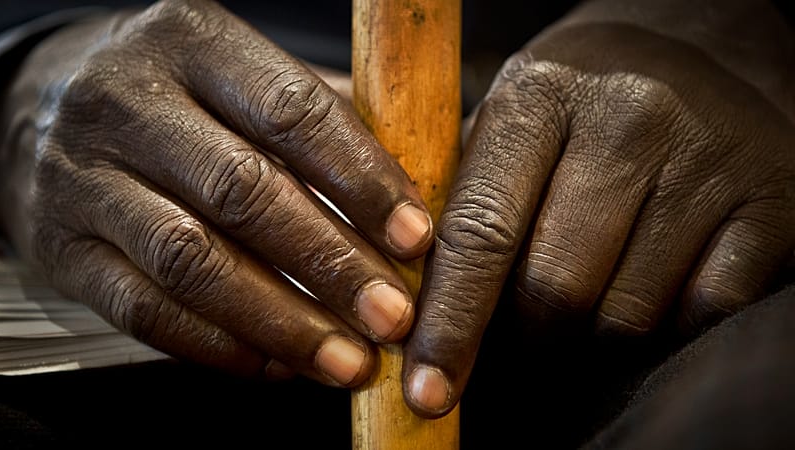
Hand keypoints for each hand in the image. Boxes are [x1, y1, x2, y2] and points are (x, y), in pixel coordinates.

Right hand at [0, 0, 433, 386]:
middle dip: (331, 265)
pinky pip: (145, 310)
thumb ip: (320, 123)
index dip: (361, 179)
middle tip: (392, 316)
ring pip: (193, 262)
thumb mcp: (235, 75)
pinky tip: (275, 362)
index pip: (291, 111)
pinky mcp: (61, 248)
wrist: (36, 104)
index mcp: (191, 42)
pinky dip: (219, 345)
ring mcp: (84, 177)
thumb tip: (413, 197)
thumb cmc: (170, 93)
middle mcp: (129, 102)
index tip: (415, 238)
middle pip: (244, 193)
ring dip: (282, 322)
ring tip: (346, 359)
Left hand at [401, 0, 794, 416]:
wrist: (707, 43)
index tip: (428, 390)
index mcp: (541, 95)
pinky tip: (651, 289)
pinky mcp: (771, 203)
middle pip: (554, 289)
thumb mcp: (514, 116)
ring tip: (588, 297)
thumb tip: (425, 303)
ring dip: (593, 334)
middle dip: (528, 336)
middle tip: (524, 333)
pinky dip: (665, 326)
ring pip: (625, 316)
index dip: (451, 322)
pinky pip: (701, 313)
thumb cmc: (586, 97)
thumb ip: (467, 198)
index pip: (481, 233)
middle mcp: (628, 119)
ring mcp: (707, 160)